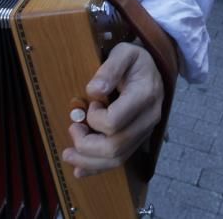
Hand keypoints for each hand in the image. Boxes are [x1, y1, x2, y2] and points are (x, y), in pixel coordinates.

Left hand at [62, 42, 163, 177]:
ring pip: (117, 158)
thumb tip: (93, 91)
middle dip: (86, 144)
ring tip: (68, 154)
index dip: (95, 118)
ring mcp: (145, 131)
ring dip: (89, 161)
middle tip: (72, 128)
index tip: (90, 104)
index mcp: (145, 95)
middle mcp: (148, 118)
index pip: (115, 122)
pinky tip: (80, 169)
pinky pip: (120, 159)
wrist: (154, 69)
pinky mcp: (139, 138)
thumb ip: (110, 69)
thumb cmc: (136, 60)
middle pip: (115, 147)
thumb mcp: (124, 52)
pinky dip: (98, 167)